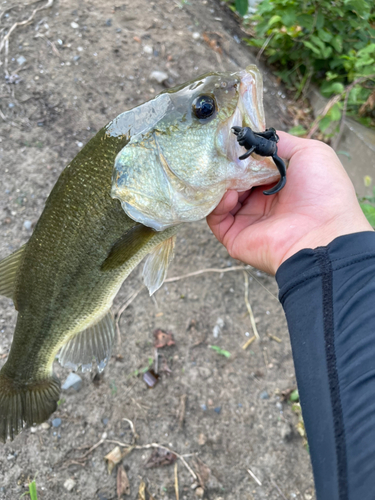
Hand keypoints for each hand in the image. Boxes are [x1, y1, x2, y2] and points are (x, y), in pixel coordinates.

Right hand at [207, 131, 372, 274]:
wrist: (323, 232)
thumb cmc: (323, 192)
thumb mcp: (309, 152)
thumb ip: (280, 142)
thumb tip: (255, 136)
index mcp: (278, 186)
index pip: (250, 167)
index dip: (241, 154)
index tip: (232, 142)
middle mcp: (261, 204)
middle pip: (233, 181)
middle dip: (227, 167)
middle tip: (223, 156)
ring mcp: (247, 221)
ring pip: (221, 198)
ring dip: (220, 183)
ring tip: (227, 174)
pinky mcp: (235, 237)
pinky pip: (215, 218)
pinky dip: (218, 203)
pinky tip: (231, 194)